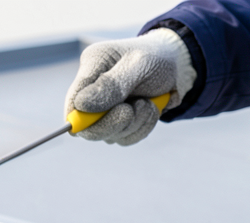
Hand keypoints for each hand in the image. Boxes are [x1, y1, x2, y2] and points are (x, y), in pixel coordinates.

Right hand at [64, 28, 195, 144]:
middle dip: (114, 124)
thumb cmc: (155, 58)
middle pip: (87, 128)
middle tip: (131, 110)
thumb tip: (81, 105)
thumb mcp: (138, 66)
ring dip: (134, 124)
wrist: (176, 67)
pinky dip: (142, 128)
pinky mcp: (118, 123)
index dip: (84, 119)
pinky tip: (150, 110)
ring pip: (109, 135)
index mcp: (91, 67)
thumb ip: (111, 85)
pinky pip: (125, 138)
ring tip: (148, 103)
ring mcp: (104, 110)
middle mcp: (93, 91)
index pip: (73, 103)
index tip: (114, 112)